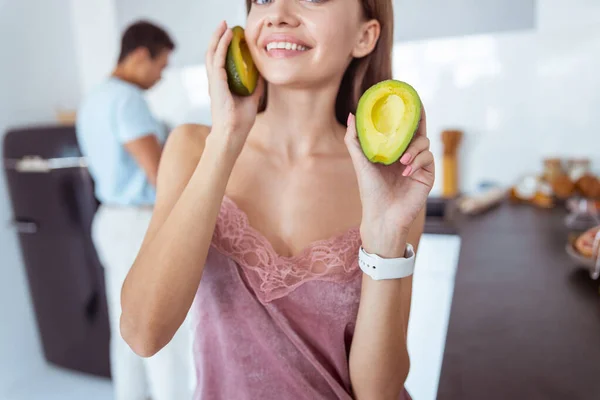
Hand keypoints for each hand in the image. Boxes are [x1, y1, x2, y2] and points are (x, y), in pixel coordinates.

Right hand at [205, 21, 263, 155]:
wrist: (233, 133)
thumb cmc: (240, 121)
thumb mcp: (252, 99)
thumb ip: (256, 86)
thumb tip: (263, 75)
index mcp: (222, 85)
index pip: (221, 61)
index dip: (224, 48)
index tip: (232, 36)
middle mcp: (215, 81)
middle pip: (214, 54)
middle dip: (219, 38)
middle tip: (226, 25)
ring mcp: (214, 81)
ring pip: (212, 53)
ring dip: (218, 37)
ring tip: (224, 25)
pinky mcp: (216, 82)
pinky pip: (218, 59)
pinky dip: (222, 46)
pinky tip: (228, 36)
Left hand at [345, 106, 434, 256]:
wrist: (383, 215)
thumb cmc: (370, 191)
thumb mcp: (360, 162)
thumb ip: (354, 139)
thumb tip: (352, 114)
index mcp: (392, 150)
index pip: (402, 126)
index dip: (406, 111)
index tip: (405, 96)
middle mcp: (407, 154)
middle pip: (418, 129)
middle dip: (418, 118)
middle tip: (415, 109)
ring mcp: (419, 164)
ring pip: (424, 142)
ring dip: (413, 148)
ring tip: (401, 160)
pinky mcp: (428, 174)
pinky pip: (428, 157)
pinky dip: (417, 161)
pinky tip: (406, 171)